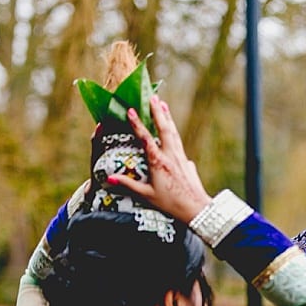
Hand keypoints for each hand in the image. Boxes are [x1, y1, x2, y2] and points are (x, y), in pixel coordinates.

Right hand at [107, 95, 211, 223]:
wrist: (196, 209)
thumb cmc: (170, 203)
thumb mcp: (146, 195)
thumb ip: (128, 185)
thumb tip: (109, 178)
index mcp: (158, 162)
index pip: (145, 138)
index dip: (137, 123)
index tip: (130, 110)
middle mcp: (170, 155)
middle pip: (164, 128)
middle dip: (157, 111)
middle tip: (153, 96)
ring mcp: (180, 157)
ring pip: (173, 132)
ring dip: (167, 117)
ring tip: (163, 104)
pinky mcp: (187, 161)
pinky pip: (178, 141)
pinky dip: (174, 131)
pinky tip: (172, 129)